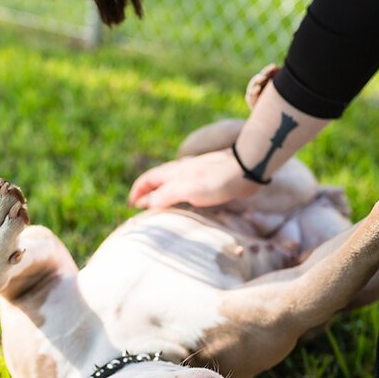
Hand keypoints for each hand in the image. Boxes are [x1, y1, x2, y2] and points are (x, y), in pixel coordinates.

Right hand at [128, 148, 261, 208]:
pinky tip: (186, 203)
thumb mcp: (186, 189)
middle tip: (142, 208)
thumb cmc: (216, 180)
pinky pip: (187, 188)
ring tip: (161, 208)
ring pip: (172, 184)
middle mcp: (181, 171)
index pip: (147, 180)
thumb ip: (165, 195)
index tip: (131, 205)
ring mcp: (195, 175)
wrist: (246, 169)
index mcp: (173, 172)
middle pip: (158, 181)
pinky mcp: (209, 180)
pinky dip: (179, 196)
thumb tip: (146, 203)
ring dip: (163, 195)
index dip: (137, 191)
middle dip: (147, 193)